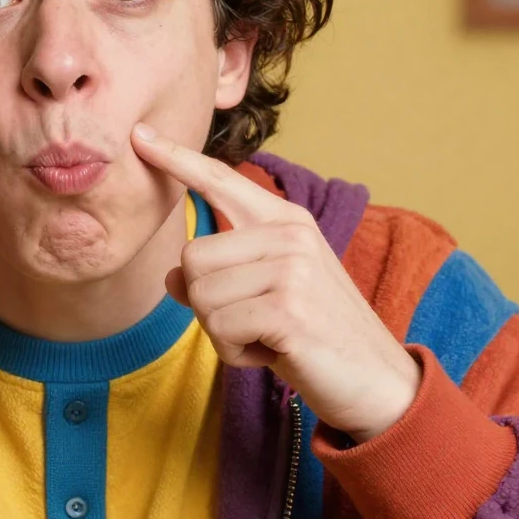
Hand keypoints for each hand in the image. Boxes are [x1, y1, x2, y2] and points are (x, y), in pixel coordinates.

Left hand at [131, 124, 420, 442]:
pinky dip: (236, 354)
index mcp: (285, 220)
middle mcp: (290, 234)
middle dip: (209, 304)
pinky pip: (220, 329)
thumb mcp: (266, 293)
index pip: (220, 179)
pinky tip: (273, 354)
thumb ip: (219, 275)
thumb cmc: (316, 335)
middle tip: (256, 323)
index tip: (139, 134)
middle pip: (191, 258)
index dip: (175, 158)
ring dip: (223, 333)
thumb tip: (173, 277)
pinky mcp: (289, 310)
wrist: (379, 383)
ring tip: (268, 338)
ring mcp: (292, 269)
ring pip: (200, 295)